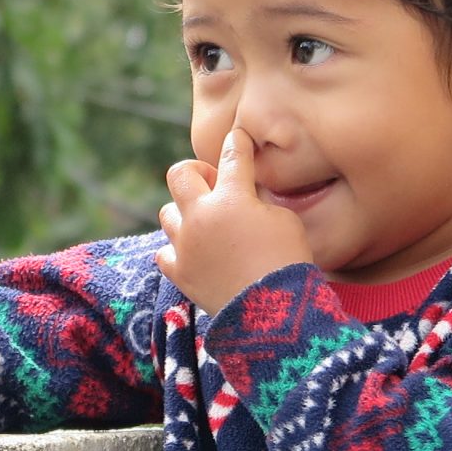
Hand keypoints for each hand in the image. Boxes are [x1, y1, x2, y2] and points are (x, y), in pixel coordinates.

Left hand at [156, 129, 313, 314]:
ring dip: (185, 213)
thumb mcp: (284, 221)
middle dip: (196, 173)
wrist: (272, 312)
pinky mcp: (178, 273)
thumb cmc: (287, 262)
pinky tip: (194, 253)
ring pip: (167, 213)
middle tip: (215, 186)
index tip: (238, 138)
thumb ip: (259, 202)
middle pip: (179, 174)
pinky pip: (164, 252)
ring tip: (205, 225)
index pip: (232, 155)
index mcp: (232, 198)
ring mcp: (184, 245)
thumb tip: (247, 198)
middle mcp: (200, 217)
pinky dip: (177, 250)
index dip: (237, 142)